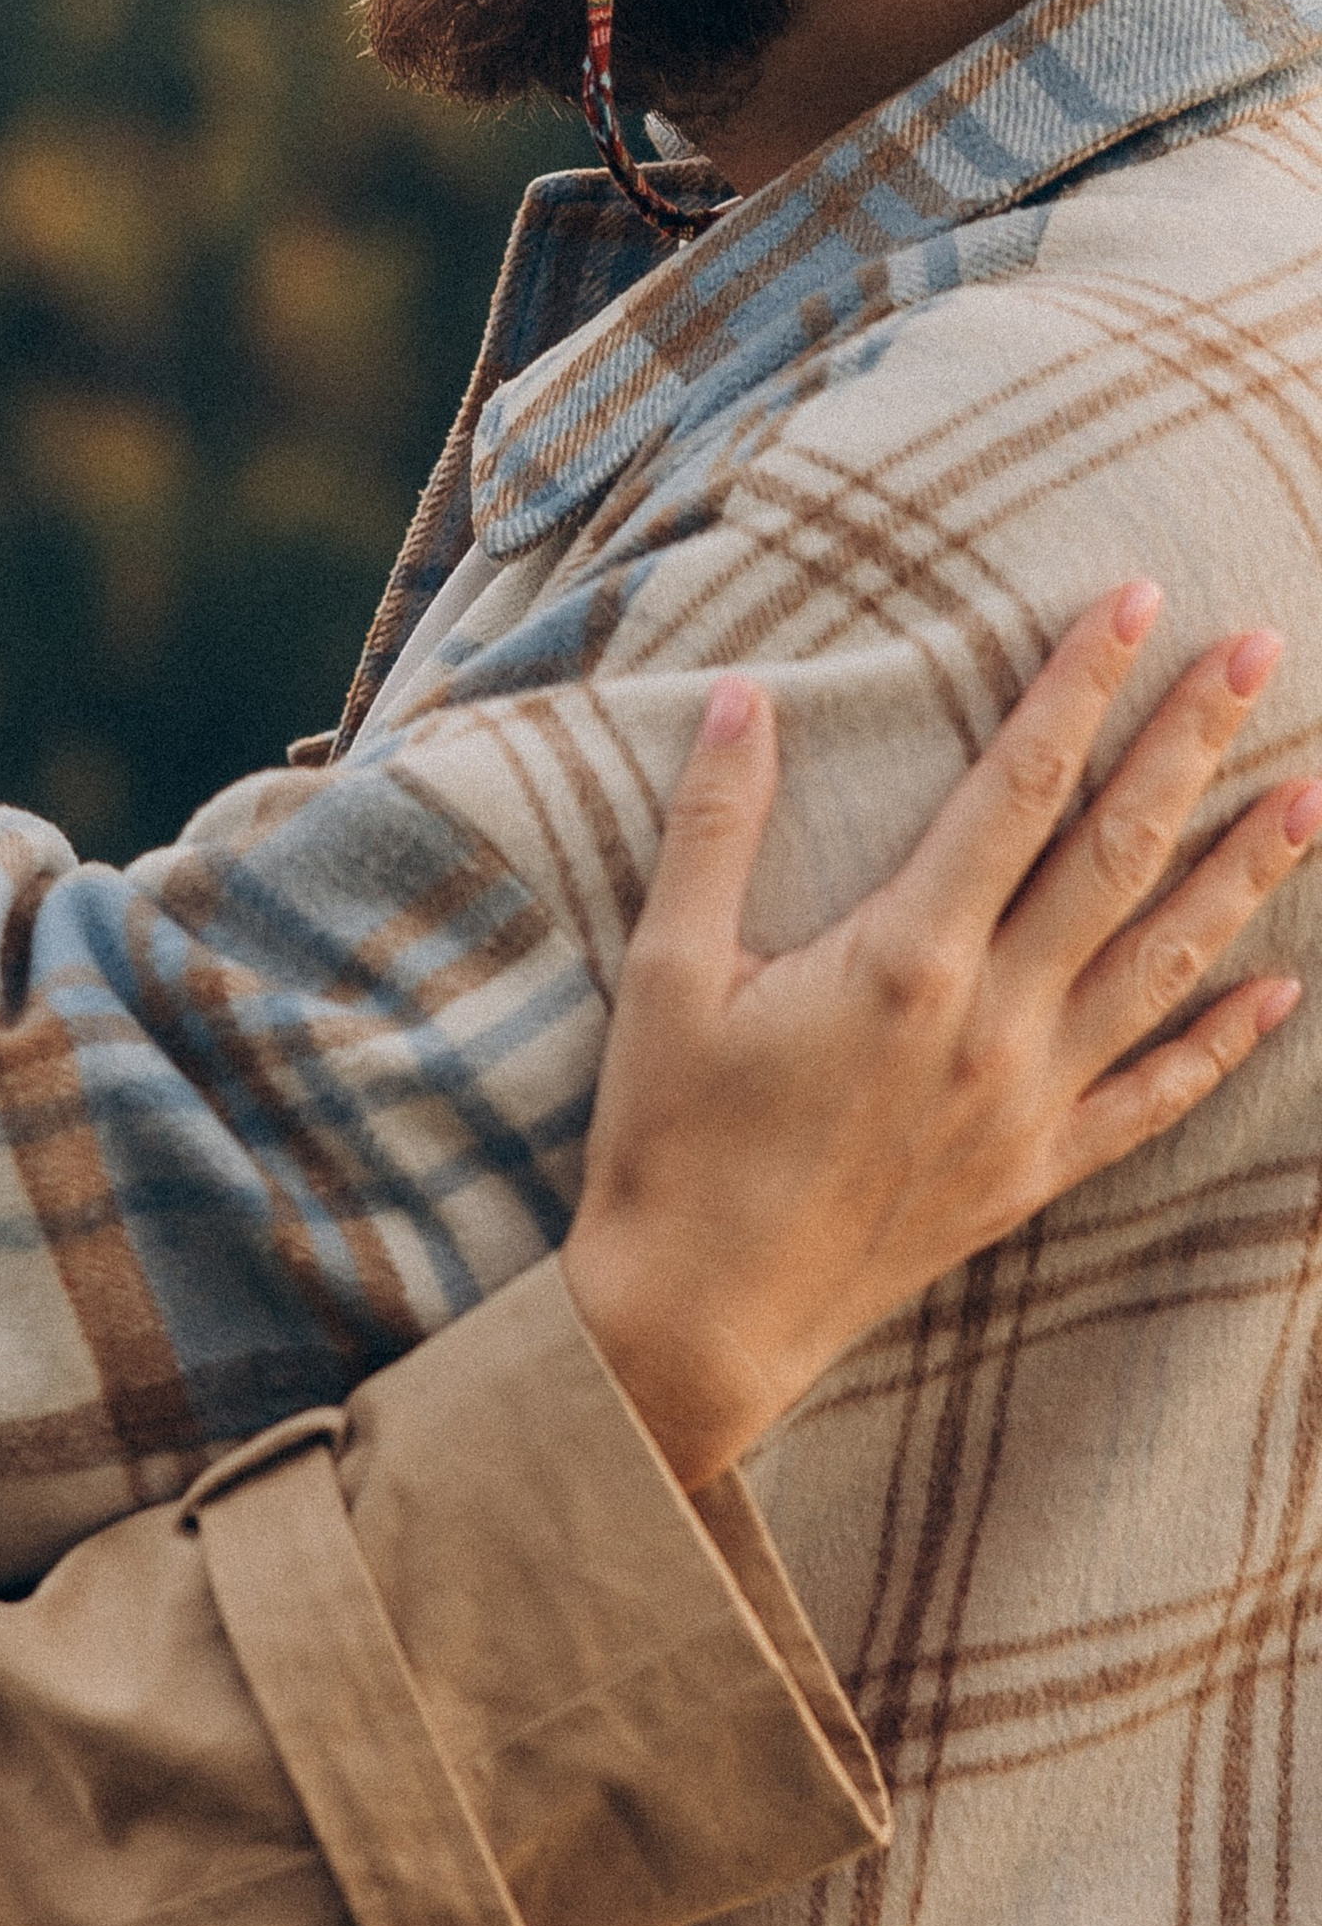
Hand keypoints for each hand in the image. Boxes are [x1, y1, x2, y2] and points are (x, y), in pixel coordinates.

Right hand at [561, 585, 1315, 1492]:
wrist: (698, 1320)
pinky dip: (1223, 1042)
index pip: (1017, 788)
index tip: (1136, 605)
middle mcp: (989, 1022)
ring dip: (1243, 873)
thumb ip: (715, 827)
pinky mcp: (1033, 1172)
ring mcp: (1026, 1103)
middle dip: (1189, 743)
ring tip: (1309, 794)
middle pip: (1116, 854)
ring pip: (1162, 963)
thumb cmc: (670, 1141)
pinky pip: (1154, 1097)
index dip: (1079, 688)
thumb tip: (746, 696)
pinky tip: (1279, 993)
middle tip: (1255, 651)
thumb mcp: (667, 971)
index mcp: (903, 958)